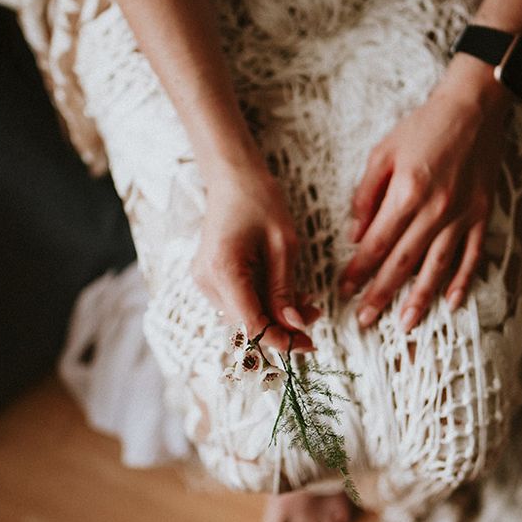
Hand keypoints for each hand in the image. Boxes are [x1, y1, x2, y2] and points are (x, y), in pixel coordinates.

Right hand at [193, 164, 318, 350]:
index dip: (280, 340)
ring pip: (243, 316)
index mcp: (223, 271)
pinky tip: (286, 293)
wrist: (233, 177)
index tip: (309, 343)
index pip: (250, 324)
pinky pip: (239, 302)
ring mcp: (206, 280)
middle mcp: (207, 281)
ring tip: (305, 301)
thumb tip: (294, 327)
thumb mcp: (283, 245)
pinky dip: (263, 303)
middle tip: (315, 315)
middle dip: (281, 327)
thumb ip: (285, 289)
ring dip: (274, 316)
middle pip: (246, 325)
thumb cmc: (260, 201)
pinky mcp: (211, 278)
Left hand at [339, 54, 511, 330]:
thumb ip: (367, 196)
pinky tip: (452, 302)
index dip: (359, 270)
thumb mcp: (383, 153)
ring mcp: (463, 216)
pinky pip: (473, 255)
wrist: (473, 108)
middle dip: (381, 294)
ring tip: (405, 324)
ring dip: (419, 299)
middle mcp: (436, 211)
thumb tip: (355, 235)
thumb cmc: (423, 128)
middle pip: (403, 263)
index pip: (377, 244)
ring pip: (437, 267)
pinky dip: (462, 280)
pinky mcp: (483, 215)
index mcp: (407, 194)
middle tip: (365, 320)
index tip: (345, 290)